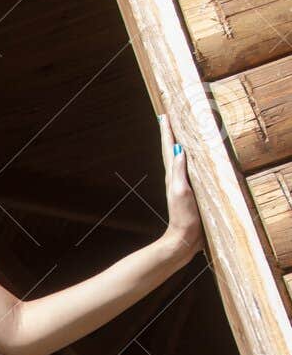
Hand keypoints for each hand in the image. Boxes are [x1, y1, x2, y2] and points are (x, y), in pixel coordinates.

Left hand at [159, 112, 203, 261]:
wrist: (184, 239)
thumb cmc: (183, 217)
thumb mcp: (181, 192)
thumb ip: (179, 171)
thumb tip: (178, 149)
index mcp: (172, 175)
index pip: (169, 148)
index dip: (167, 131)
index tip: (164, 115)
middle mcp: (175, 177)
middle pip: (171, 149)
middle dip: (170, 133)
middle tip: (167, 116)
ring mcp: (181, 184)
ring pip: (178, 158)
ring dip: (177, 143)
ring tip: (178, 130)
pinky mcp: (189, 192)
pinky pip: (188, 169)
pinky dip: (188, 158)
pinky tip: (191, 158)